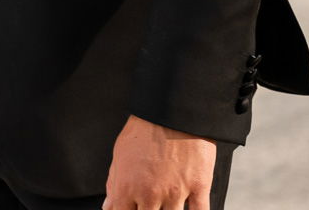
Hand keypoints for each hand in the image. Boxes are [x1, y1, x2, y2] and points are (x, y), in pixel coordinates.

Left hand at [102, 115, 217, 209]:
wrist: (171, 110)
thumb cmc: (144, 129)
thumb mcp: (120, 154)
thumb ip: (114, 183)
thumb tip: (109, 205)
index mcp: (127, 187)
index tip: (130, 208)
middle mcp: (150, 194)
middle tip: (149, 204)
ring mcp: (176, 193)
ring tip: (165, 205)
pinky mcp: (199, 187)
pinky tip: (188, 209)